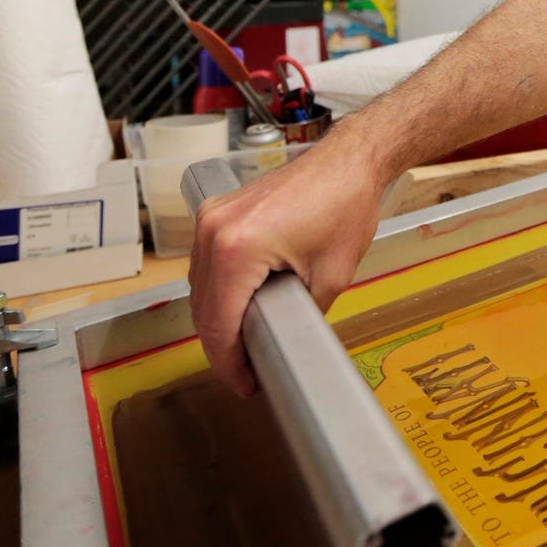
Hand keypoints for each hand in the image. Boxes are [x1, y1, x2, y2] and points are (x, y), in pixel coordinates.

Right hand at [189, 142, 390, 395]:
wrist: (347, 161)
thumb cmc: (345, 206)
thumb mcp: (330, 277)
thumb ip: (300, 317)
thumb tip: (286, 347)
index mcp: (236, 249)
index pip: (217, 324)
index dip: (228, 364)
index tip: (244, 385)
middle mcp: (213, 231)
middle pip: (202, 309)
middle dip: (222, 347)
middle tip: (247, 374)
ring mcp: (210, 218)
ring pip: (199, 288)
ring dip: (216, 320)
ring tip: (244, 347)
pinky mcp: (217, 212)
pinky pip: (206, 264)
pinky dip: (218, 291)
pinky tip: (237, 310)